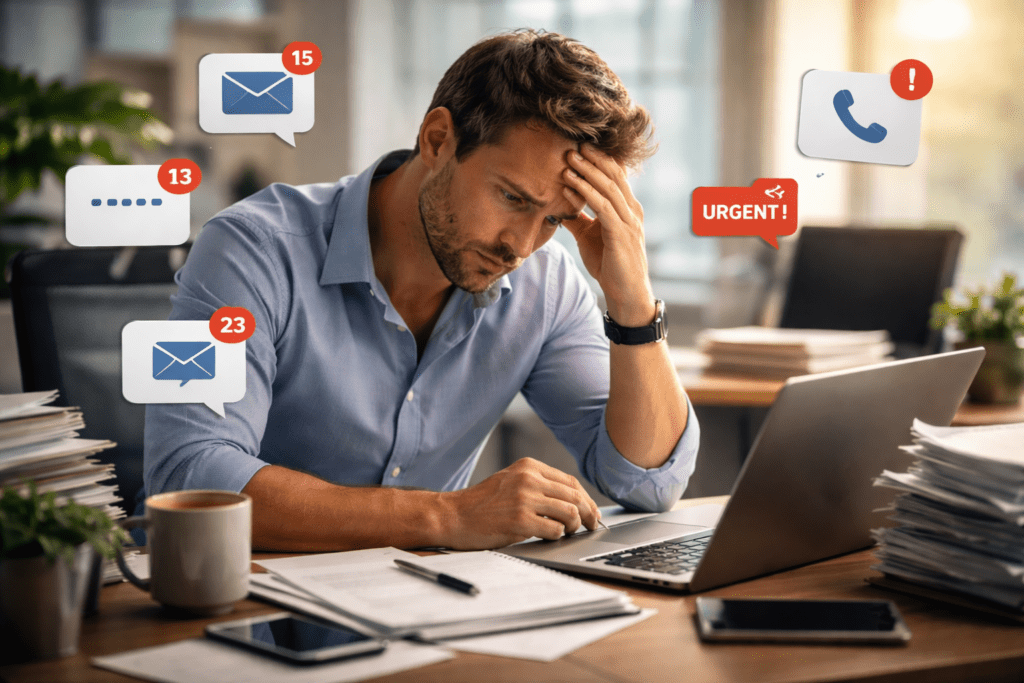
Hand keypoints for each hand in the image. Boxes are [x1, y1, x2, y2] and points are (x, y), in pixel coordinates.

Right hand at [440, 458, 601, 548]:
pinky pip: (555, 530)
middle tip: (590, 526)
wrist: (453, 515)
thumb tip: (573, 501)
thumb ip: (538, 485)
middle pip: (575, 497)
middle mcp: (528, 479)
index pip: (571, 482)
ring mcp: (525, 499)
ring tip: (568, 532)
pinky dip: (558, 536)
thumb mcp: (511, 481)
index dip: (586, 499)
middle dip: (588, 514)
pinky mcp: (520, 521)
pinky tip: (550, 537)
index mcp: (529, 466)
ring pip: (570, 513)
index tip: (591, 512)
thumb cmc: (482, 504)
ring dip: (574, 526)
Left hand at [562, 144, 654, 326]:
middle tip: (574, 143)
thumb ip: (579, 220)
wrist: (626, 294)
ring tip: (569, 157)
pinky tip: (570, 183)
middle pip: (613, 175)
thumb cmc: (610, 266)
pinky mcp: (620, 234)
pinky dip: (585, 192)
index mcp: (627, 208)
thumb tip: (560, 207)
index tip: (580, 146)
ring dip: (587, 171)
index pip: (615, 176)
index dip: (599, 160)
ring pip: (607, 187)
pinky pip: (602, 207)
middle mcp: (632, 211)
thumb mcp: (590, 238)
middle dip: (593, 158)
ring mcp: (629, 221)